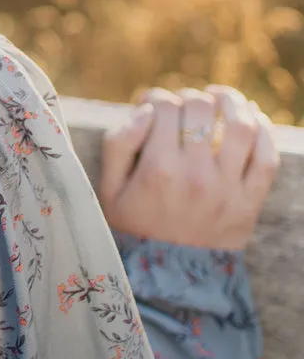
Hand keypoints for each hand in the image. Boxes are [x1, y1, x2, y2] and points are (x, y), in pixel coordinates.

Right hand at [99, 85, 278, 249]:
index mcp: (157, 167)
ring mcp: (226, 189)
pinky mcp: (249, 203)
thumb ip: (119, 142)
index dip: (155, 97)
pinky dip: (264, 132)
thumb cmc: (134, 227)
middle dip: (189, 97)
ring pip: (241, 126)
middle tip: (182, 105)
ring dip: (232, 102)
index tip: (150, 105)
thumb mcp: (109, 187)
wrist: (168, 280)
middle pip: (200, 108)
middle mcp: (195, 174)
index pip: (163, 106)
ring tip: (221, 97)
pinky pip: (267, 159)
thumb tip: (146, 110)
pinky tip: (252, 119)